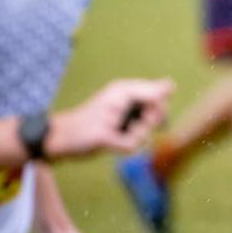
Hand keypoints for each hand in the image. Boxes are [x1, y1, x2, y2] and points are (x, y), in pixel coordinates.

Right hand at [47, 79, 173, 159]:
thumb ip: (147, 93)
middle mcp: (117, 97)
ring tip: (115, 132)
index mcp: (122, 87)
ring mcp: (109, 116)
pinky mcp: (102, 135)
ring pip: (145, 133)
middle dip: (149, 124)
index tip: (144, 113)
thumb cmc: (95, 120)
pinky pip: (131, 146)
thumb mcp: (120, 100)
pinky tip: (109, 142)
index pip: (162, 94)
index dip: (160, 108)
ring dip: (134, 137)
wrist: (60, 135)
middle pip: (158, 114)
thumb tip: (171, 85)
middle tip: (128, 125)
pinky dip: (123, 148)